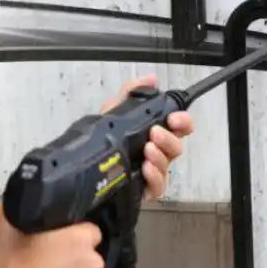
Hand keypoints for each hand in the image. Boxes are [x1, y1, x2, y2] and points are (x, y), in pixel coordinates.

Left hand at [100, 73, 193, 199]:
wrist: (84, 171)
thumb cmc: (102, 140)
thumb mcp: (112, 110)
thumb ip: (131, 92)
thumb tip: (151, 78)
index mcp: (155, 132)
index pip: (180, 126)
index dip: (183, 121)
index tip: (174, 118)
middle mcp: (158, 151)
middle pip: (178, 145)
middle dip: (170, 137)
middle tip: (155, 132)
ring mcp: (153, 171)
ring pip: (168, 164)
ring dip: (160, 155)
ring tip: (147, 149)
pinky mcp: (145, 189)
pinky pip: (158, 185)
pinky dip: (154, 175)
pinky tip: (144, 167)